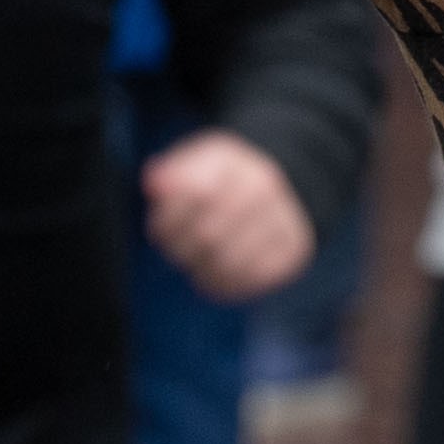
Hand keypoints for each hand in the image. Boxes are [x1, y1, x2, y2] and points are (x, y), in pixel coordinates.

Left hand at [142, 127, 313, 303]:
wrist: (285, 190)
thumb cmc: (230, 180)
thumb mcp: (204, 161)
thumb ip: (175, 170)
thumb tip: (155, 184)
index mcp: (240, 165)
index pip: (196, 195)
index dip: (167, 216)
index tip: (160, 224)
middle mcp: (269, 193)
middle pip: (208, 235)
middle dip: (179, 246)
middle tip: (174, 247)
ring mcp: (284, 226)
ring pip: (225, 264)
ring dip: (197, 267)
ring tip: (193, 259)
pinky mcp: (289, 258)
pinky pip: (243, 283)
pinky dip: (218, 282)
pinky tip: (212, 271)